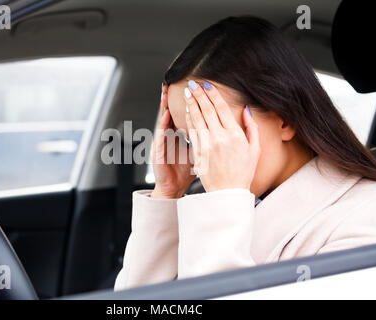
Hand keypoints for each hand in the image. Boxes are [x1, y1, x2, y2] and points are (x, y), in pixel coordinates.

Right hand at [151, 84, 195, 198]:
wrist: (173, 189)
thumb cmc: (184, 172)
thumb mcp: (198, 153)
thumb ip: (204, 140)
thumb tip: (217, 129)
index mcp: (179, 136)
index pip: (184, 115)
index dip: (188, 102)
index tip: (193, 88)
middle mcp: (169, 137)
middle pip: (172, 112)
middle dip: (174, 97)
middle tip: (178, 82)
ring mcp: (162, 143)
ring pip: (163, 121)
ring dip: (164, 106)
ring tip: (165, 92)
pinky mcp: (158, 152)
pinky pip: (161, 136)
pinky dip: (163, 125)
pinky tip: (166, 115)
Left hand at [184, 80, 259, 191]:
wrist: (227, 193)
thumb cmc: (242, 173)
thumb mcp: (254, 150)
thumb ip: (251, 128)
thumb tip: (246, 110)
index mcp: (235, 135)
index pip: (222, 109)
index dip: (213, 95)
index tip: (207, 85)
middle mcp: (220, 138)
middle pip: (207, 111)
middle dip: (199, 95)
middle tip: (193, 84)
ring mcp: (207, 145)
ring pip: (197, 119)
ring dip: (191, 104)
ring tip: (187, 93)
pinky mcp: (198, 152)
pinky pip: (192, 131)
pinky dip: (188, 119)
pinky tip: (186, 111)